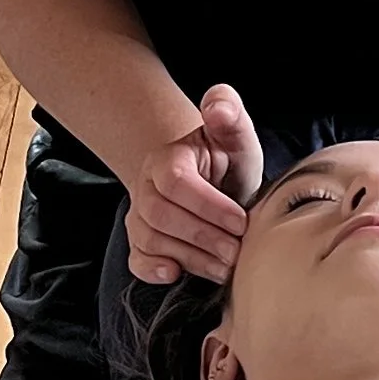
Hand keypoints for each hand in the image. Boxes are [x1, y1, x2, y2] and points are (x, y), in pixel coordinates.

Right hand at [125, 84, 263, 285]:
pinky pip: (137, 260)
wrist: (212, 182)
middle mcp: (148, 186)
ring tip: (225, 265)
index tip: (241, 220)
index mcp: (169, 158)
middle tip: (237, 250)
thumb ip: (231, 115)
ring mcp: (141, 215)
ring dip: (191, 258)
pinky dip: (153, 270)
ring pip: (151, 240)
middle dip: (203, 237)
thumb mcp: (237, 137)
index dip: (208, 205)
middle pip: (161, 215)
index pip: (176, 182)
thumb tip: (218, 107)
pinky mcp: (142, 242)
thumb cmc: (227, 162)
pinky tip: (177, 272)